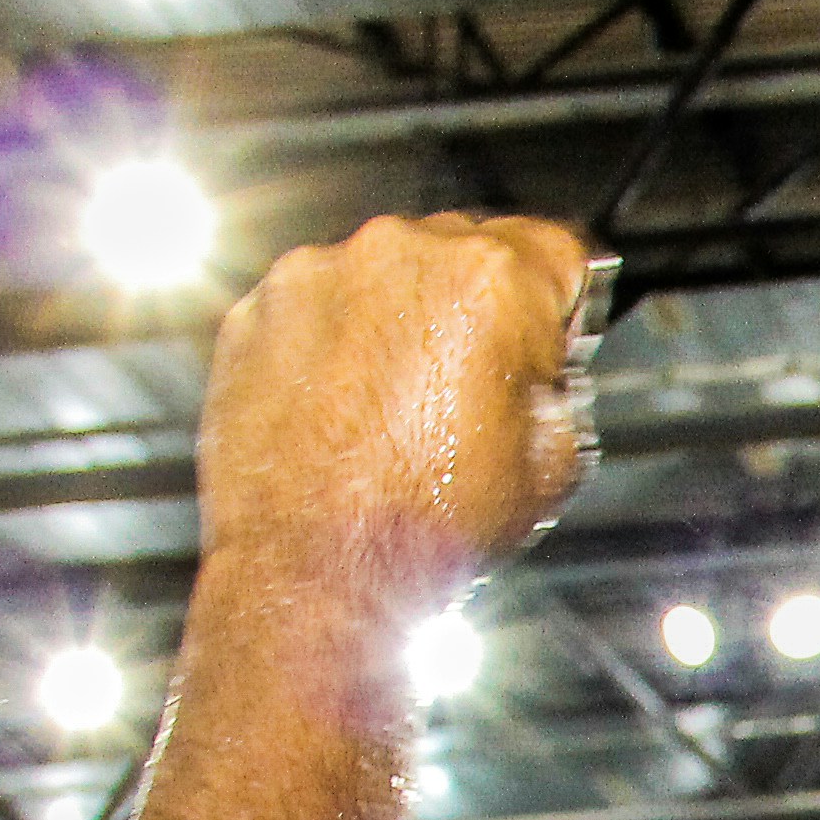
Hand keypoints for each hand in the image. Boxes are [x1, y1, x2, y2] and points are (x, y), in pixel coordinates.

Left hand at [194, 212, 593, 605]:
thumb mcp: (553, 465)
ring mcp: (320, 275)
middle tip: (470, 387)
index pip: (555, 249)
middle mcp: (402, 254)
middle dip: (476, 308)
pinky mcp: (259, 308)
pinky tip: (347, 409)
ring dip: (400, 322)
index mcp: (492, 281)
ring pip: (384, 276)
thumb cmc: (428, 524)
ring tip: (399, 408)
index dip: (560, 301)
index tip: (549, 330)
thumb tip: (541, 370)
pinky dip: (333, 342)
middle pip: (464, 251)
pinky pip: (316, 306)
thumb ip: (559, 387)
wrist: (317, 570)